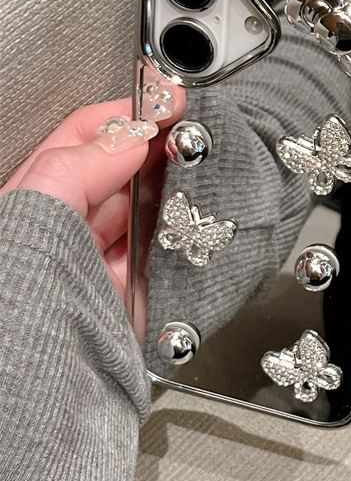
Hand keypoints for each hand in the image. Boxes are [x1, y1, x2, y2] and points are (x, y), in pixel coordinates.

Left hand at [0, 91, 184, 340]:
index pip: (85, 139)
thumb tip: (131, 135)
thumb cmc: (15, 298)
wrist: (42, 378)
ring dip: (178, 190)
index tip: (166, 102)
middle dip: (159, 151)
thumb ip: (78, 167)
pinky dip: (189, 231)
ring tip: (200, 171)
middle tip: (190, 135)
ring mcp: (106, 258)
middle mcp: (73, 226)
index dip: (126, 116)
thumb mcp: (36, 213)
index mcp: (38, 200)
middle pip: (125, 171)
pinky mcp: (139, 288)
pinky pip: (171, 248)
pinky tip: (199, 214)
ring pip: (152, 207)